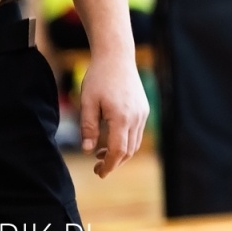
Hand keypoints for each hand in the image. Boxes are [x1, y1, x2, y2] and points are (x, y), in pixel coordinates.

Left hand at [78, 53, 149, 177]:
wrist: (116, 57)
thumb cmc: (99, 78)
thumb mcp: (87, 103)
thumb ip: (88, 127)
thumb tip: (87, 150)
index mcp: (121, 117)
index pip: (118, 151)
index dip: (108, 165)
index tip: (98, 172)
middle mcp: (136, 117)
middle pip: (129, 151)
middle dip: (114, 162)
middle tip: (97, 167)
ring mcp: (142, 112)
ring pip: (135, 143)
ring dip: (120, 153)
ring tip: (101, 153)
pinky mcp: (144, 108)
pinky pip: (137, 132)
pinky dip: (126, 141)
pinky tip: (111, 138)